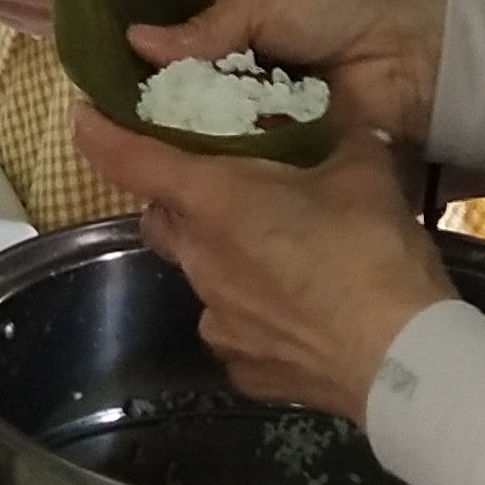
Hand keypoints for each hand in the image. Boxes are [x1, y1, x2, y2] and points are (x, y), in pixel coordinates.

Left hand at [73, 113, 453, 419]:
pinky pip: (234, 330)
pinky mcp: (242, 367)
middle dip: (179, 203)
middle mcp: (200, 261)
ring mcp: (217, 320)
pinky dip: (256, 316)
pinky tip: (298, 313)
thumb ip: (341, 140)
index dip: (101, 135)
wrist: (402, 359)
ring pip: (201, 277)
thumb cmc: (370, 252)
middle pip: (164, 222)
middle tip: (225, 189)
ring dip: (226, 260)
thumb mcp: (364, 172)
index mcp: (215, 202)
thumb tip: (346, 123)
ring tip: (281, 257)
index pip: (131, 160)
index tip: (83, 117)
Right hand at [124, 0, 449, 150]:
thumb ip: (207, 25)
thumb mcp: (270, 1)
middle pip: (186, 89)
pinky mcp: (281, 155)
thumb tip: (134, 41)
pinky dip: (211, 165)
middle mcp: (245, 69)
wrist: (419, 68)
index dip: (146, 57)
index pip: (181, 41)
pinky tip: (170, 175)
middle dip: (153, 103)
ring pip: (205, 128)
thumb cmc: (346, 17)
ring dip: (175, 137)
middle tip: (100, 123)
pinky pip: (237, 160)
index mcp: (242, 21)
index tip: (98, 74)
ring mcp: (261, 114)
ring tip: (121, 153)